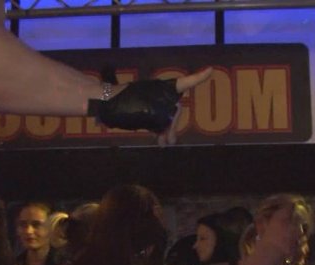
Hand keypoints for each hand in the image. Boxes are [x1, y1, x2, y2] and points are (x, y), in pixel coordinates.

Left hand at [94, 68, 212, 143]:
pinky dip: (161, 132)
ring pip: (167, 118)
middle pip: (174, 110)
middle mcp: (159, 94)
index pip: (182, 83)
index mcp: (160, 89)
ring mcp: (153, 103)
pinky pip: (158, 122)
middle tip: (169, 140)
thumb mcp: (142, 111)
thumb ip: (156, 120)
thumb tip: (169, 136)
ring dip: (168, 131)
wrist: (103, 105)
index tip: (211, 70)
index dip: (197, 78)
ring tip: (165, 144)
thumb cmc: (119, 103)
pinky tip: (162, 142)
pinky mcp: (147, 112)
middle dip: (173, 125)